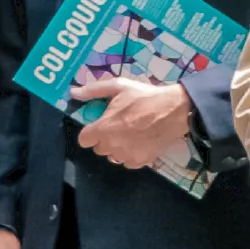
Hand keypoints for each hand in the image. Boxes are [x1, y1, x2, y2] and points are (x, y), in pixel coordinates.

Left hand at [69, 75, 194, 171]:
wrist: (176, 110)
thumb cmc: (145, 97)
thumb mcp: (119, 87)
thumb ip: (94, 90)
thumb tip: (73, 93)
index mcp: (104, 129)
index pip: (84, 140)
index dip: (90, 132)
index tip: (98, 126)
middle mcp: (112, 146)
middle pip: (99, 148)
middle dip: (105, 138)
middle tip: (119, 125)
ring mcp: (127, 155)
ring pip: (113, 156)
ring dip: (118, 147)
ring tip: (131, 133)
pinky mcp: (141, 162)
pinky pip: (128, 162)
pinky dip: (131, 154)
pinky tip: (140, 142)